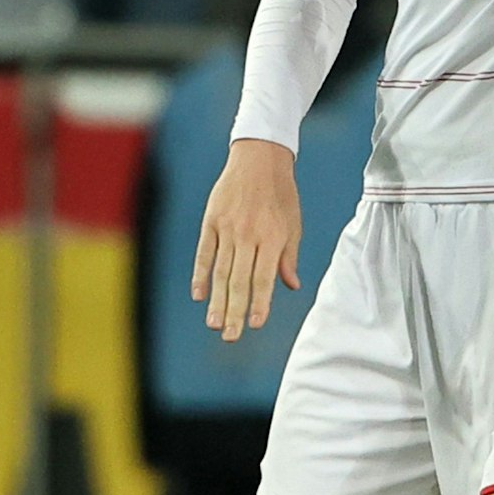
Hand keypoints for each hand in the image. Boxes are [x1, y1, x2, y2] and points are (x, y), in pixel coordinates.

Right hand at [191, 138, 303, 341]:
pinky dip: (201, 275)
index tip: (255, 324)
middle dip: (235, 311)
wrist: (259, 158)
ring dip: (217, 300)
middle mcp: (248, 235)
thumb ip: (288, 256)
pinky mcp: (211, 221)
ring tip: (215, 324)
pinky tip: (199, 295)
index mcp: (272, 237)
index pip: (264, 277)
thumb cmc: (282, 194)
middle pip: (239, 280)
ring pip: (221, 271)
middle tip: (231, 336)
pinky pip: (204, 253)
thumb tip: (290, 286)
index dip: (260, 302)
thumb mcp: (293, 223)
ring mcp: (227, 228)